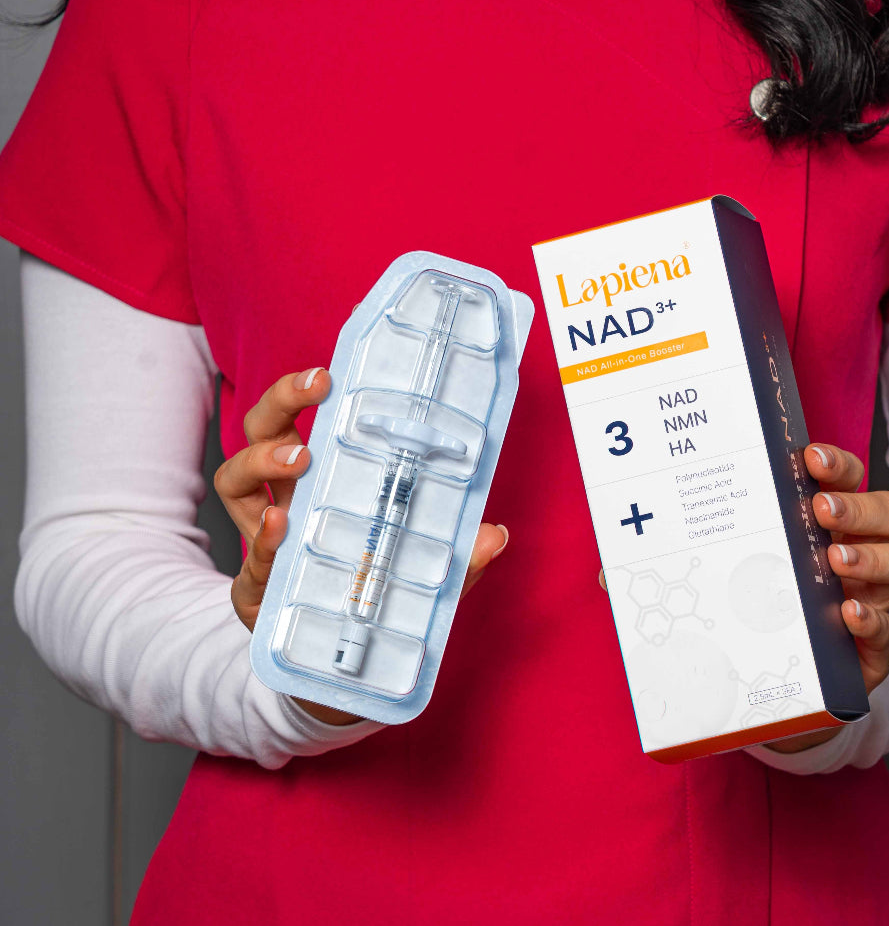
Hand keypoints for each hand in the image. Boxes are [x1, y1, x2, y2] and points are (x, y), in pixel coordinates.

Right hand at [215, 367, 509, 725]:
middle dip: (281, 400)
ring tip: (300, 459)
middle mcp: (285, 500)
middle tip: (318, 387)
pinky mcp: (255, 589)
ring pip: (233, 478)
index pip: (302, 420)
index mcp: (322, 484)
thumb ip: (459, 559)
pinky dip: (265, 540)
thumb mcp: (423, 575)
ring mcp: (265, 540)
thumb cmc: (374, 603)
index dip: (304, 391)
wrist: (335, 675)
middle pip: (260, 429)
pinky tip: (282, 525)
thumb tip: (496, 535)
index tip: (331, 371)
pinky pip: (249, 555)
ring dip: (262, 459)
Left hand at [595, 442, 888, 754]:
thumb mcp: (701, 585)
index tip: (806, 457)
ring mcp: (867, 598)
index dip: (833, 462)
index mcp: (811, 523)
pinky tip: (848, 616)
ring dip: (876, 556)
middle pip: (886, 510)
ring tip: (833, 560)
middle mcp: (851, 551)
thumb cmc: (738, 617)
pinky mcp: (871, 651)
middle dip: (856, 502)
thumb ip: (659, 573)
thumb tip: (606, 569)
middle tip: (818, 507)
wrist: (766, 695)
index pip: (840, 476)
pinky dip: (875, 620)